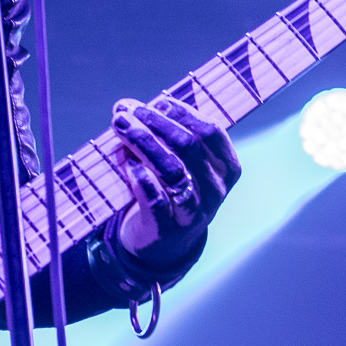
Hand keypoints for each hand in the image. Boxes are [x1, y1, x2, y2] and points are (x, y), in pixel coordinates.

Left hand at [110, 95, 240, 263]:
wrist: (163, 243)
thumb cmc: (170, 190)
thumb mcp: (179, 163)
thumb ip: (162, 135)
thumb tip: (128, 108)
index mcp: (225, 167)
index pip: (210, 131)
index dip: (182, 112)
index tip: (156, 102)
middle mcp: (215, 189)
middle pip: (188, 146)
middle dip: (154, 123)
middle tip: (126, 112)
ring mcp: (194, 211)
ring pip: (172, 171)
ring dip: (142, 142)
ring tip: (120, 126)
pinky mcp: (168, 229)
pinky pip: (156, 200)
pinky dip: (140, 178)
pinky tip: (127, 163)